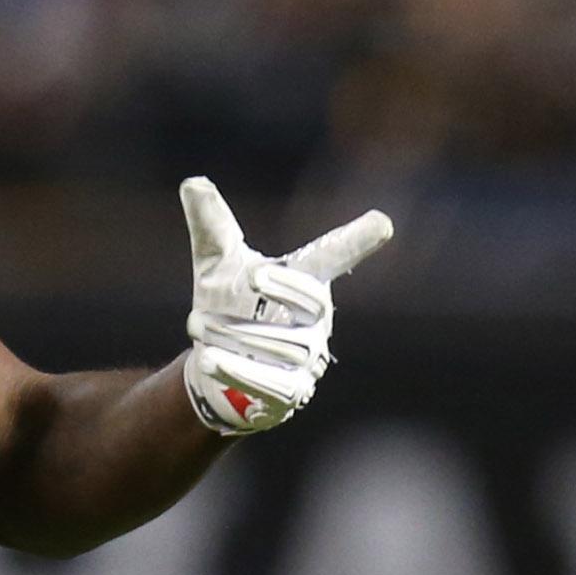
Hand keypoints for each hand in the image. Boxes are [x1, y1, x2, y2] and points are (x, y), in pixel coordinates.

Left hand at [178, 178, 393, 435]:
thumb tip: (192, 182)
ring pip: (281, 344)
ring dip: (233, 333)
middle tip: (252, 276)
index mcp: (304, 281)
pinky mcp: (293, 392)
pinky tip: (207, 361)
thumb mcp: (217, 266)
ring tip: (197, 325)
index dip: (357, 240)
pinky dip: (237, 371)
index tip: (383, 223)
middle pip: (312, 301)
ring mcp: (308, 358)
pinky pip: (271, 382)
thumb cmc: (228, 307)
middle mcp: (315, 320)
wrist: (215, 368)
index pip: (333, 257)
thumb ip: (212, 227)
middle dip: (283, 288)